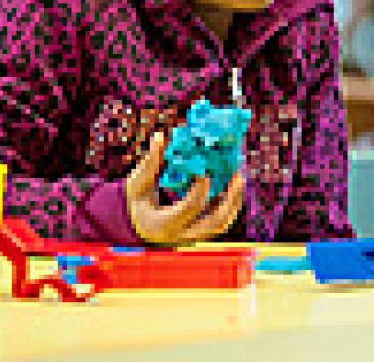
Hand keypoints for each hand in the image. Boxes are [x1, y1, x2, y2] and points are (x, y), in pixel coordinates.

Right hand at [125, 132, 245, 244]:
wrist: (134, 225)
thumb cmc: (135, 201)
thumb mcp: (138, 183)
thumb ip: (150, 162)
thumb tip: (160, 136)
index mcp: (163, 225)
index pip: (190, 208)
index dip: (201, 189)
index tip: (205, 171)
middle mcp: (181, 235)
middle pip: (215, 221)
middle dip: (230, 197)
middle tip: (237, 174)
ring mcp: (193, 237)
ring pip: (222, 224)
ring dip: (234, 200)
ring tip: (239, 177)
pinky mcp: (199, 233)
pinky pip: (220, 221)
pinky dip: (229, 204)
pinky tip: (232, 184)